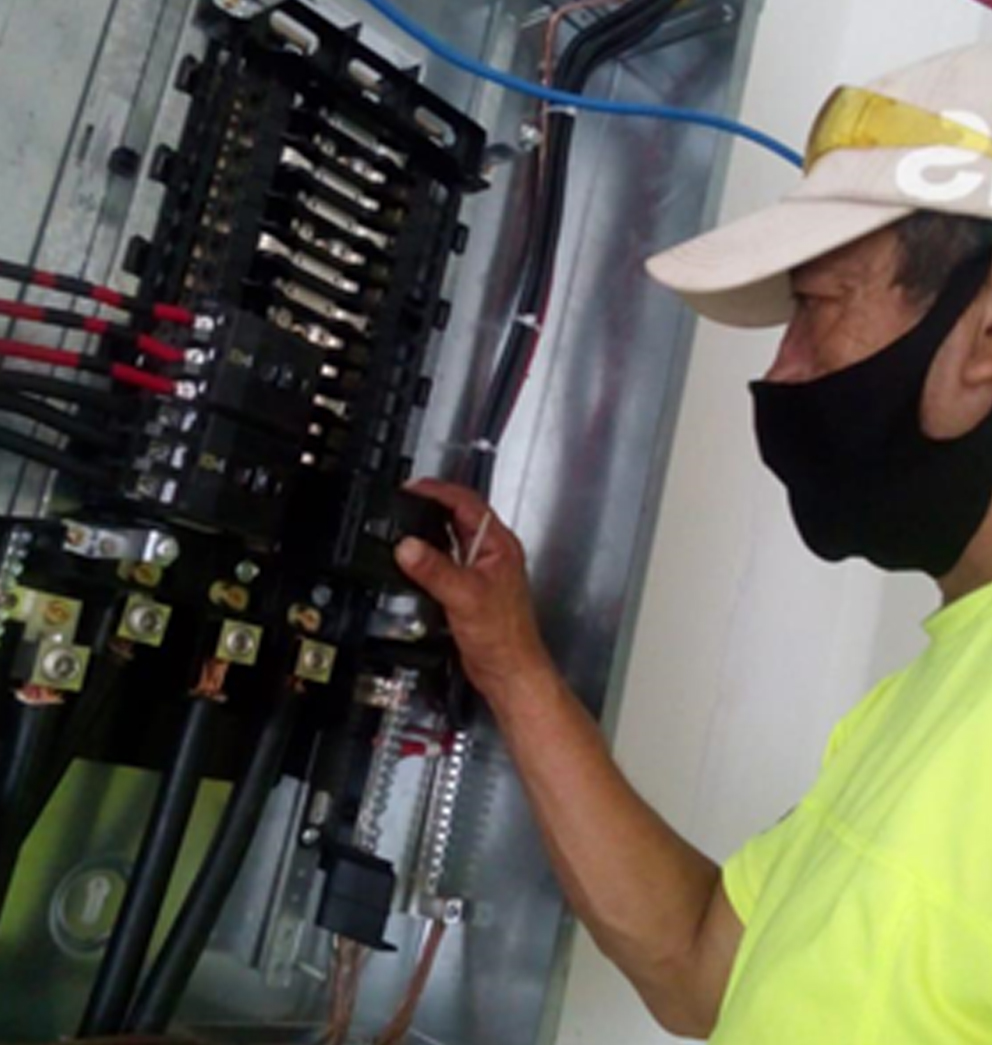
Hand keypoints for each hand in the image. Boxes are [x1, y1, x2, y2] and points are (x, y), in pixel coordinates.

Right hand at [394, 478, 554, 701]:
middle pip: (462, 516)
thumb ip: (435, 569)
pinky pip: (450, 561)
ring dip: (433, 529)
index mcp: (500, 546)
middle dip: (434, 504)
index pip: (468, 503)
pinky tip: (419, 562)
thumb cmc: (505, 638)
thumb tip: (408, 546)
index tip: (414, 487)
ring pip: (456, 538)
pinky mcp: (473, 590)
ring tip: (409, 523)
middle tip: (408, 499)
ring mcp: (484, 572)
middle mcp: (494, 555)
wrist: (510, 671)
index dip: (439, 491)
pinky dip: (432, 555)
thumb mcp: (464, 596)